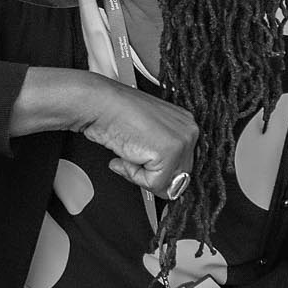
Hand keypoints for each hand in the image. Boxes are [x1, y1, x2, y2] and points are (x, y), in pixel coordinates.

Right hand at [15, 69, 196, 198]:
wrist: (98, 103)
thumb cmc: (113, 113)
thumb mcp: (147, 132)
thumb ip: (161, 152)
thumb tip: (168, 183)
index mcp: (185, 123)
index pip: (183, 164)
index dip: (158, 168)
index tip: (143, 161)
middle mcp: (189, 130)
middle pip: (180, 177)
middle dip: (152, 173)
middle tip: (130, 157)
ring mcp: (182, 141)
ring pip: (168, 183)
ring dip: (142, 175)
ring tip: (127, 154)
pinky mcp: (169, 153)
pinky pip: (154, 184)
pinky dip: (133, 175)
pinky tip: (124, 156)